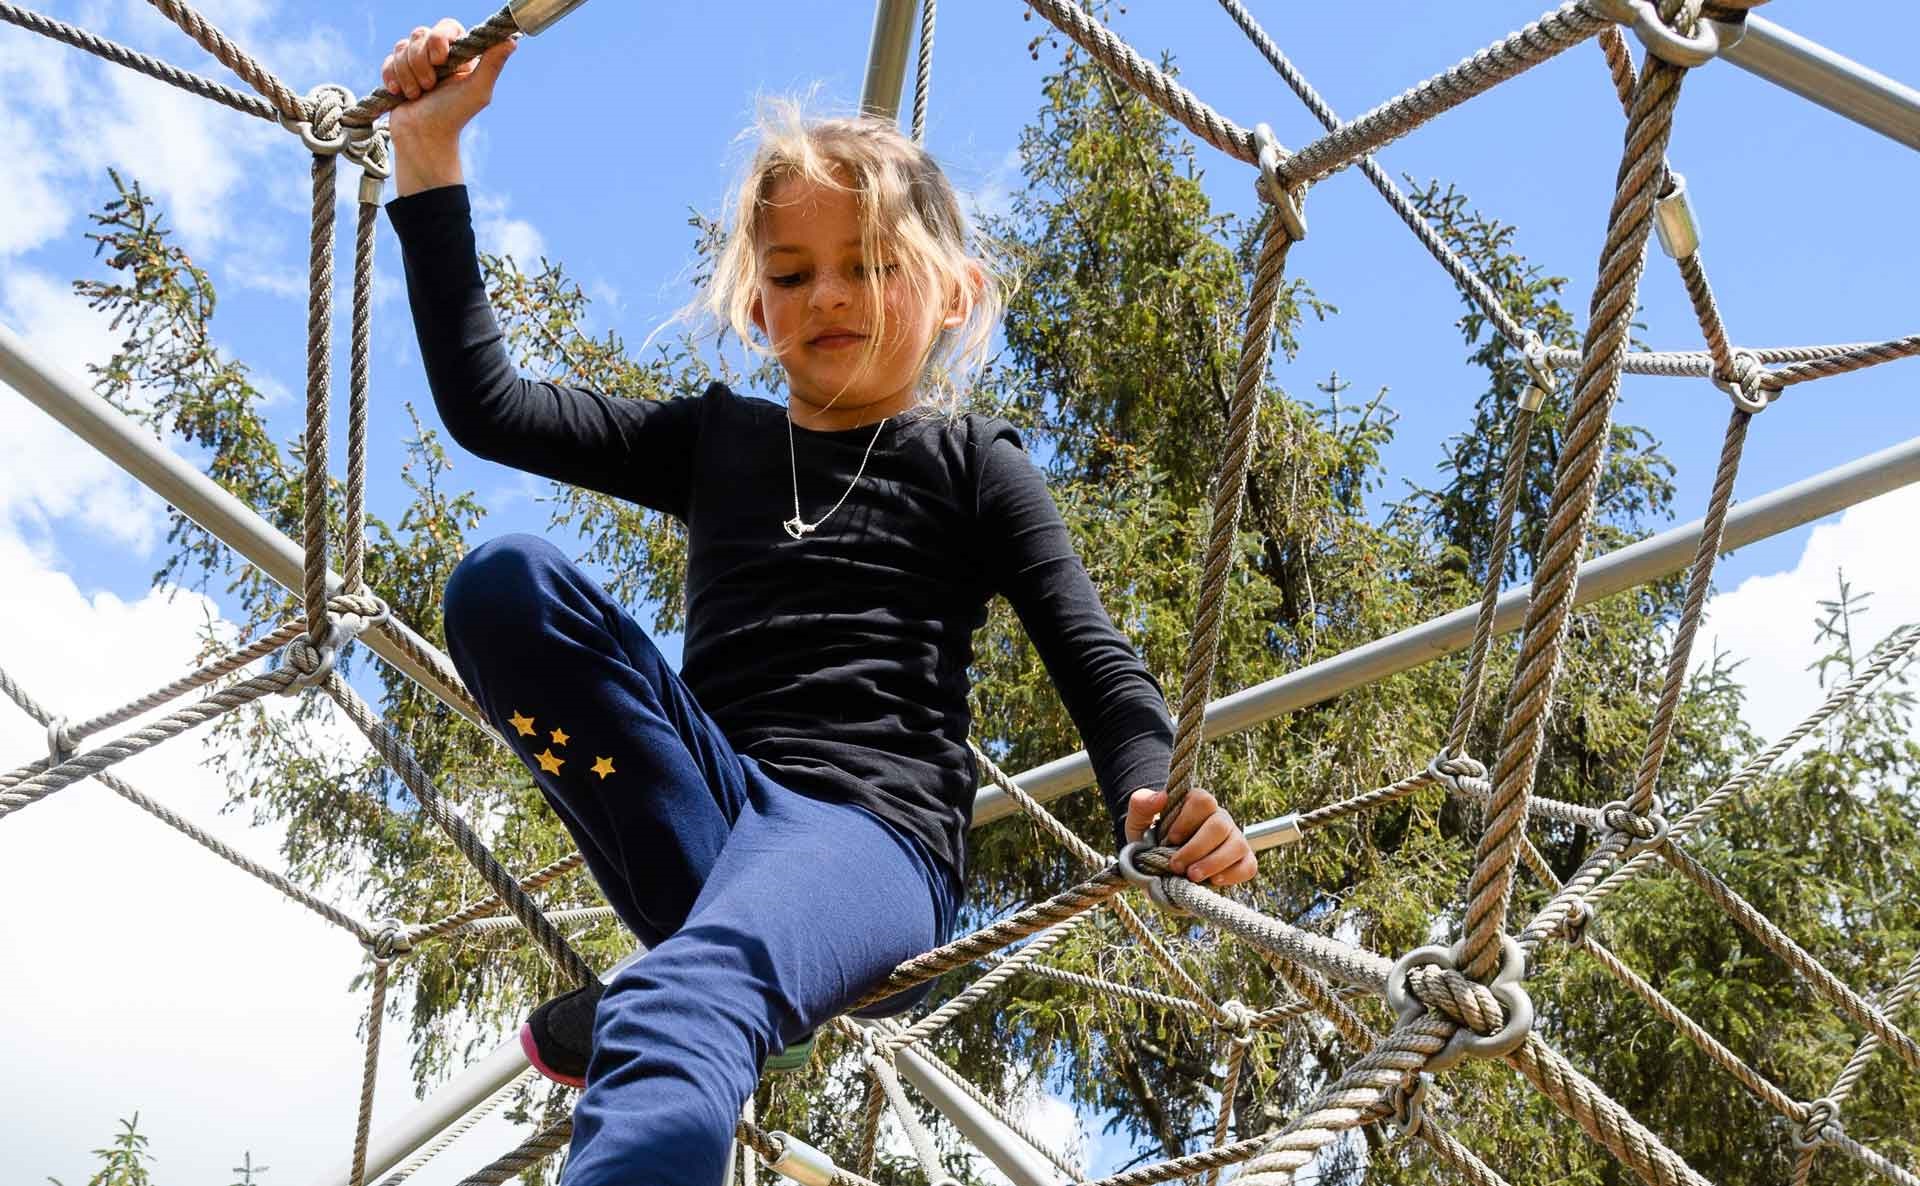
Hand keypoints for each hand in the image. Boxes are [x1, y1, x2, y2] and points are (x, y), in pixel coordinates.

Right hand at [382, 18, 516, 190]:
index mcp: (461, 55)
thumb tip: (512, 40)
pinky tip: (401, 93)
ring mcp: (417, 62)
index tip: (440, 59)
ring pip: (402, 46)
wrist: (422, 137)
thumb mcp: (477, 91)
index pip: (447, 26)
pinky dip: (393, 78)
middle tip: (430, 86)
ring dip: (408, 74)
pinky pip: (389, 60)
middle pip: (420, 34)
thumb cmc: (453, 116)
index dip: (439, 38)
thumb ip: (492, 64)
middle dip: (420, 62)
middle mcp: (440, 55)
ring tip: (418, 95)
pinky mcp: (399, 71)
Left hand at [1124, 785, 1256, 887]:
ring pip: (1237, 845)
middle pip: (1220, 825)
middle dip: (1197, 848)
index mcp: (1196, 803)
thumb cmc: (1149, 839)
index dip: (1186, 821)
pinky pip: (1248, 866)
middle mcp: (1219, 818)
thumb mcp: (1137, 822)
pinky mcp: (1241, 860)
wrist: (1158, 865)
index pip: (1202, 801)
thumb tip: (1162, 796)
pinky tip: (1213, 882)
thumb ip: (1141, 805)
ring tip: (1192, 877)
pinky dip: (1233, 875)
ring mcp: (1233, 838)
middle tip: (1177, 866)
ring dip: (1214, 863)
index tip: (1169, 839)